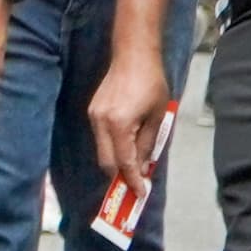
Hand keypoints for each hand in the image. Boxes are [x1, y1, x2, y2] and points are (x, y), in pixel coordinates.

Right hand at [87, 25, 173, 184]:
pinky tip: (125, 147)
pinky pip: (100, 138)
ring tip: (133, 167)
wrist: (132, 56)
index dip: (132, 181)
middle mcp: (101, 123)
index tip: (140, 194)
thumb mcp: (157, 116)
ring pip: (101, 151)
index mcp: (119, 125)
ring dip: (115, 162)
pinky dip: (112, 148)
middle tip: (135, 185)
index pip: (124, 162)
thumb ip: (148, 143)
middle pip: (106, 162)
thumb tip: (143, 165)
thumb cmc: (151, 83)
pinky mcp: (92, 111)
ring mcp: (93, 117)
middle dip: (120, 176)